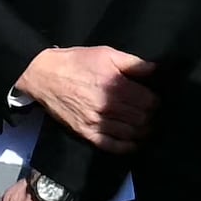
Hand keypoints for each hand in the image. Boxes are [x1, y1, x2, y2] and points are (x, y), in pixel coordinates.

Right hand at [12, 43, 156, 152]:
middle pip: (143, 119)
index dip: (155, 101)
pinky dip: (128, 146)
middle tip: (149, 112)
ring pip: (132, 134)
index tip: (153, 98)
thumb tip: (156, 70)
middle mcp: (108, 107)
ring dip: (142, 131)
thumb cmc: (76, 62)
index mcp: (115, 86)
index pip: (150, 102)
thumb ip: (133, 63)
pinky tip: (134, 141)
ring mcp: (97, 123)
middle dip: (151, 116)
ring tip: (144, 125)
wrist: (43, 76)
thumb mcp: (106, 54)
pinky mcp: (87, 133)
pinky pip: (114, 146)